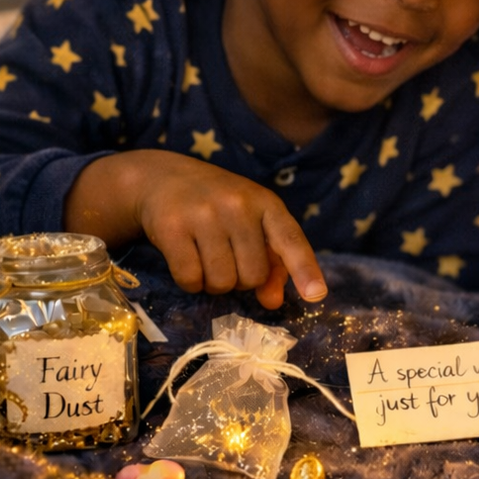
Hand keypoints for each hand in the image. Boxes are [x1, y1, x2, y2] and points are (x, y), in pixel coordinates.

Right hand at [67, 150, 326, 306]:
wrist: (162, 178)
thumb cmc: (217, 205)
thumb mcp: (250, 223)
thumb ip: (270, 261)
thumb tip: (273, 301)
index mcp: (265, 203)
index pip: (290, 240)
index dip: (304, 270)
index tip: (316, 295)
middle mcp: (238, 205)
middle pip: (252, 276)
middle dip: (240, 280)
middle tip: (226, 259)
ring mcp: (204, 214)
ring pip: (221, 282)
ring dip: (213, 283)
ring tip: (205, 258)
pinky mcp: (172, 227)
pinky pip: (190, 279)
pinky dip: (190, 282)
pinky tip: (185, 260)